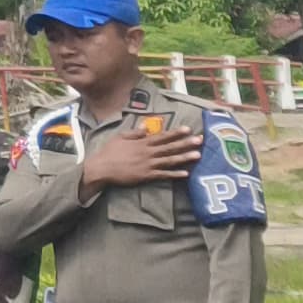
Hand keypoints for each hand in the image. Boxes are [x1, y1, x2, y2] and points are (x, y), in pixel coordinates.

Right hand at [82, 122, 199, 190]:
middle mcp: (148, 152)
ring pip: (170, 160)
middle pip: (170, 147)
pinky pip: (163, 175)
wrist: (102, 168)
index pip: (162, 136)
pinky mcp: (146, 176)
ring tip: (198, 155)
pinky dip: (174, 174)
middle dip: (186, 143)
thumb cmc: (109, 152)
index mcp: (142, 142)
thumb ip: (135, 132)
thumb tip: (146, 127)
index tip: (188, 129)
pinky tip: (185, 173)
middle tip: (200, 140)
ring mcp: (148, 164)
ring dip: (184, 157)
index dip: (176, 133)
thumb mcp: (120, 137)